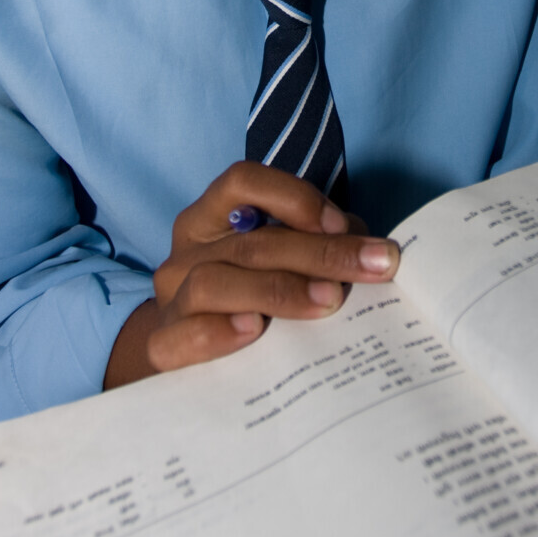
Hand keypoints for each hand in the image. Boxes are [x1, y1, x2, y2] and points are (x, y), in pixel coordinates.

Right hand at [104, 163, 399, 386]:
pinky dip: (217, 331)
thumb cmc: (247, 298)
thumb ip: (316, 247)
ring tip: (328, 302)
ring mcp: (171, 298)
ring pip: (214, 282)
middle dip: (320, 252)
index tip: (342, 225)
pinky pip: (181, 336)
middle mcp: (187, 250)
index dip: (294, 197)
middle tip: (374, 267)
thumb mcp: (277, 261)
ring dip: (278, 290)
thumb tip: (372, 252)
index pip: (241, 182)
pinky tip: (254, 330)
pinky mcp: (162, 346)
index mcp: (211, 218)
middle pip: (250, 242)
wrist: (185, 354)